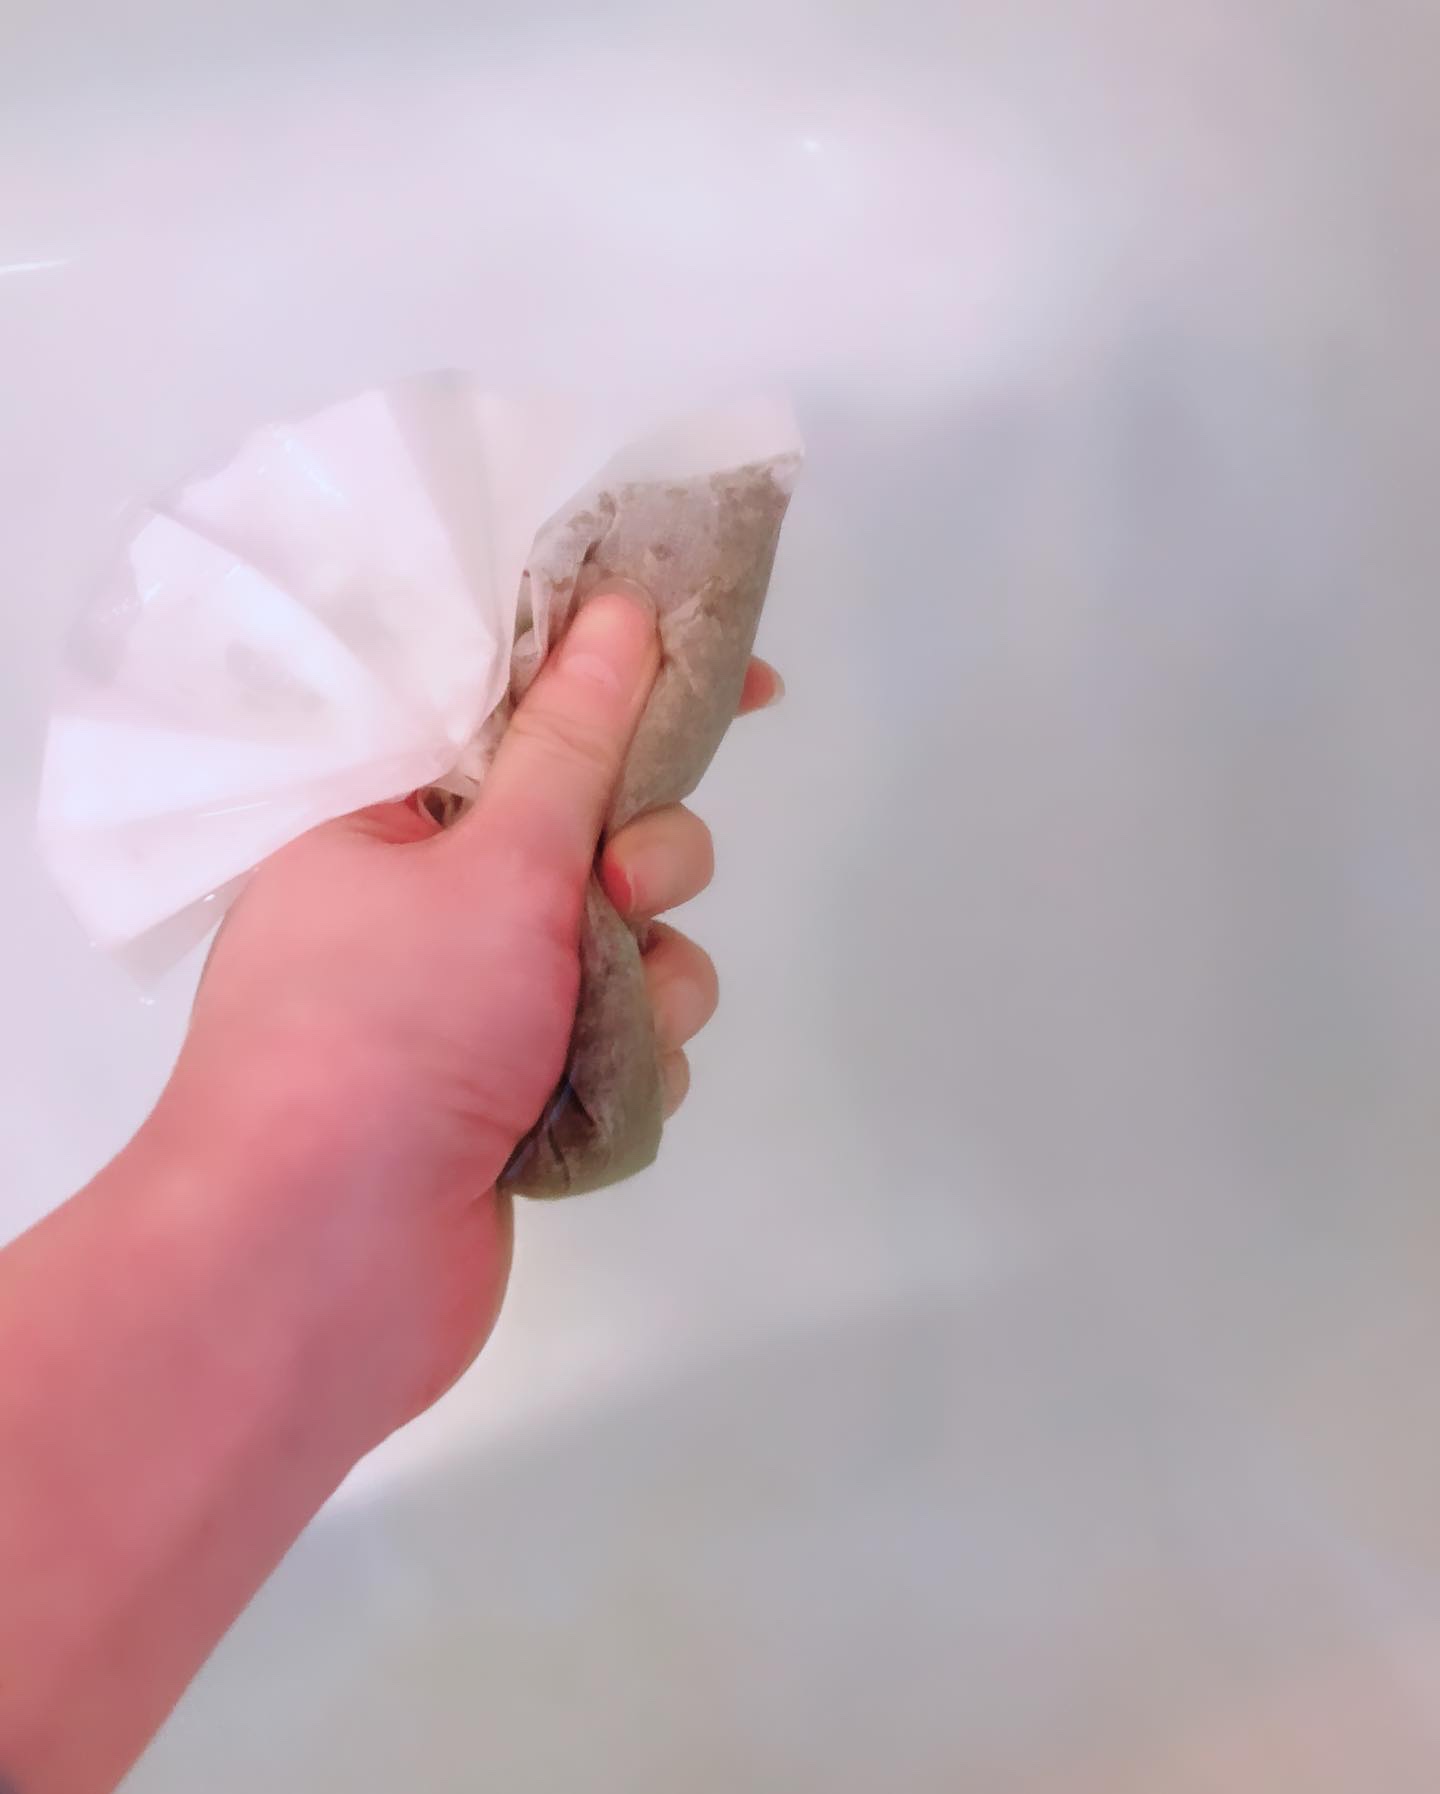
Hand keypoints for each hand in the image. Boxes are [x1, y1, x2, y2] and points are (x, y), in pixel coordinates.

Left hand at [157, 591, 782, 1447]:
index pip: (531, 719)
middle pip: (598, 833)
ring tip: (609, 1025)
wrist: (320, 1265)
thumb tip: (618, 615)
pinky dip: (630, 1061)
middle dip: (642, 861)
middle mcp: (432, 903)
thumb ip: (574, 743)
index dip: (638, 693)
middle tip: (620, 887)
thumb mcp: (494, 862)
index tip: (745, 682)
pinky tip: (600, 1100)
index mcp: (391, 820)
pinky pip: (622, 1039)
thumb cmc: (388, 1031)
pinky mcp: (519, 1093)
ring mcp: (476, 1005)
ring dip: (647, 976)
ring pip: (629, 944)